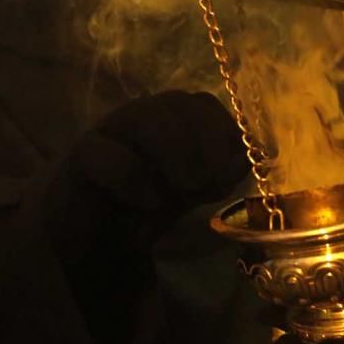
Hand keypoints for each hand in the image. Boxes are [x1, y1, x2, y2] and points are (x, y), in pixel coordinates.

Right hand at [44, 91, 247, 260]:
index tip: (234, 172)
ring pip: (141, 115)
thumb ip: (223, 171)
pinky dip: (133, 176)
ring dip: (174, 148)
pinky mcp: (79, 161)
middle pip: (176, 102)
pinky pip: (102, 152)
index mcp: (170, 123)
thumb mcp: (189, 191)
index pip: (203, 104)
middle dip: (206, 138)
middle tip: (212, 180)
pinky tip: (151, 203)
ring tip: (187, 187)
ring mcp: (108, 135)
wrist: (89, 241)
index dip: (226, 131)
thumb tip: (264, 152)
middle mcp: (140, 119)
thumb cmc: (143, 208)